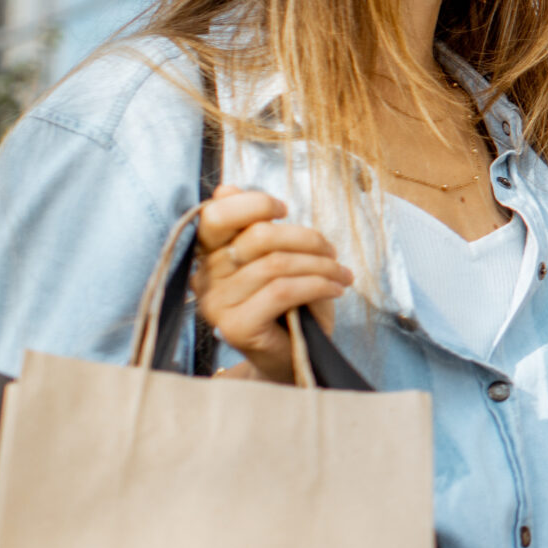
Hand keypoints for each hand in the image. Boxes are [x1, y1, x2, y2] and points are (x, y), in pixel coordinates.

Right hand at [191, 185, 353, 383]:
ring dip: (321, 265)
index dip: (253, 203)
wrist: (294, 360)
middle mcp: (205, 279)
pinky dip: (317, 284)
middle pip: (257, 237)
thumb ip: (252, 225)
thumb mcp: (277, 257)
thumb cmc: (290, 306)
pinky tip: (336, 288)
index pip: (215, 215)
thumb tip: (226, 187)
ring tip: (341, 274)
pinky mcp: (235, 327)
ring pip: (276, 264)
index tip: (284, 209)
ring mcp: (216, 305)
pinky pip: (282, 291)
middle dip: (307, 238)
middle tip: (332, 252)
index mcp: (210, 255)